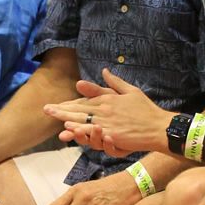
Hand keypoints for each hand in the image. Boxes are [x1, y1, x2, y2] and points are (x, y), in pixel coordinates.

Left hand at [44, 69, 174, 154]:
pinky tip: (70, 127)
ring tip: (53, 115)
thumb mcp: (131, 91)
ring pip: (82, 118)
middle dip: (61, 109)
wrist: (158, 127)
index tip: (57, 104)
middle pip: (79, 108)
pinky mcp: (112, 133)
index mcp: (109, 99)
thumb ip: (115, 83)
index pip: (85, 101)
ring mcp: (108, 121)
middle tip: (46, 109)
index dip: (70, 103)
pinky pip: (93, 131)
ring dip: (66, 117)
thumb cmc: (146, 110)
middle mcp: (106, 108)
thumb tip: (104, 70)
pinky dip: (81, 129)